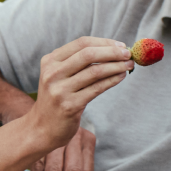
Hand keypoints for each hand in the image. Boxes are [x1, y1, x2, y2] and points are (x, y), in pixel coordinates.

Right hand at [27, 37, 133, 151]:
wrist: (41, 128)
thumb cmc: (57, 98)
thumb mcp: (59, 75)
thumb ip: (78, 62)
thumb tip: (113, 50)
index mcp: (50, 60)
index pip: (81, 43)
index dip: (104, 42)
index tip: (120, 45)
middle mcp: (53, 73)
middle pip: (88, 54)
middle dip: (112, 52)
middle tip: (129, 54)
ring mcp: (60, 90)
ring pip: (95, 71)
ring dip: (116, 66)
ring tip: (129, 65)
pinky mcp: (70, 105)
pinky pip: (97, 88)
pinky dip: (112, 80)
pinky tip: (121, 77)